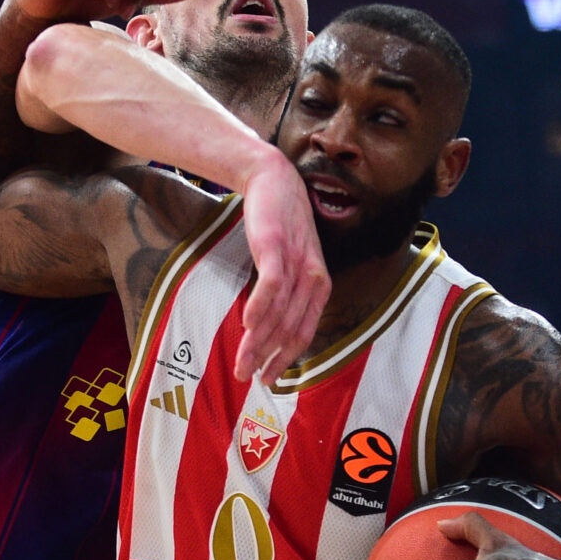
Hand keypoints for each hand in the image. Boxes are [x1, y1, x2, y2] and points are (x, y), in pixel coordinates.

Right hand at [235, 154, 328, 384]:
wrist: (272, 179)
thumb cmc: (280, 226)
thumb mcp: (289, 263)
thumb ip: (285, 295)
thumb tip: (267, 330)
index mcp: (319, 286)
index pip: (304, 332)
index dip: (286, 359)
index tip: (267, 379)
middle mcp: (313, 277)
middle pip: (290, 328)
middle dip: (267, 358)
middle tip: (246, 377)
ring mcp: (295, 261)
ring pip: (279, 312)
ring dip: (258, 341)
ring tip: (240, 361)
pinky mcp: (275, 245)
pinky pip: (271, 283)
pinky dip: (260, 306)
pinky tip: (247, 324)